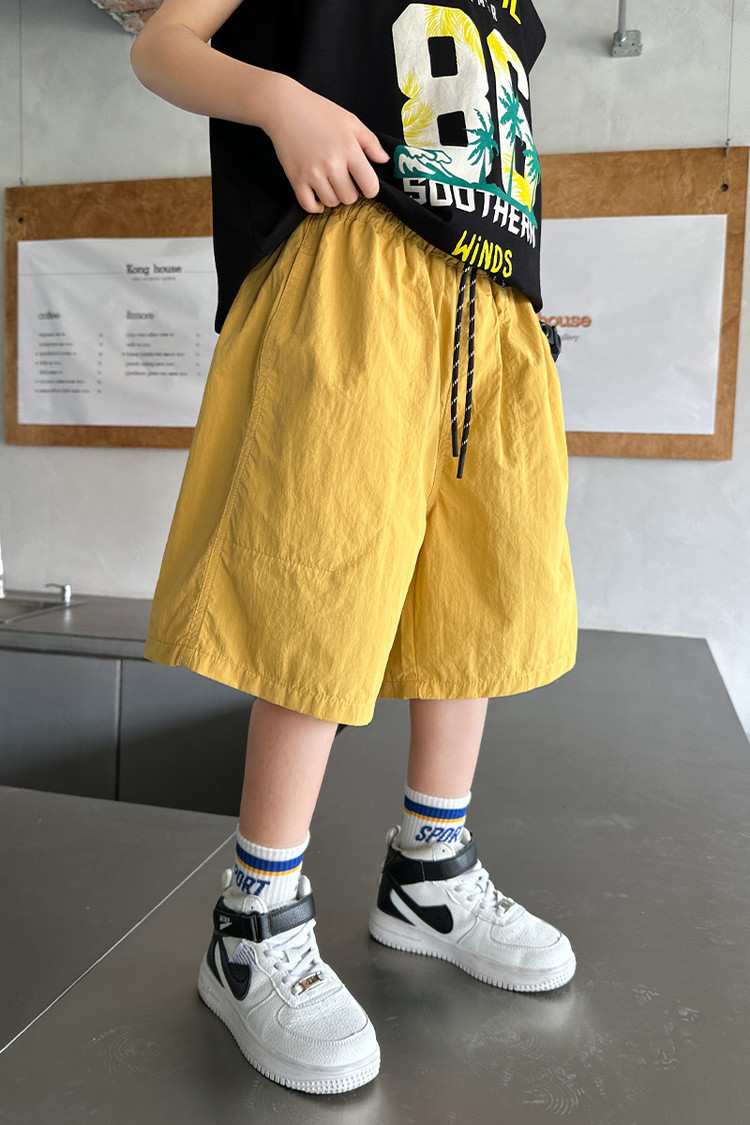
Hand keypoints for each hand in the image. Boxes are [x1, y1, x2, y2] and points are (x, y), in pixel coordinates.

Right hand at [264, 79, 390, 212]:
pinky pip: (309, 205)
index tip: (365, 184)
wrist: (285, 107)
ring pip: (331, 203)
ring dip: (333, 197)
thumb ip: (370, 142)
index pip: (369, 185)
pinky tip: (318, 196)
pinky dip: (315, 206)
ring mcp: (313, 173)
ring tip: (330, 183)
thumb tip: (383, 160)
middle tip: (344, 180)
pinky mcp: (296, 179)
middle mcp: (332, 164)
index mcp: (349, 149)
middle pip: (349, 198)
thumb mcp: (350, 121)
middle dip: (350, 192)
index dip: (370, 188)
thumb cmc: (318, 112)